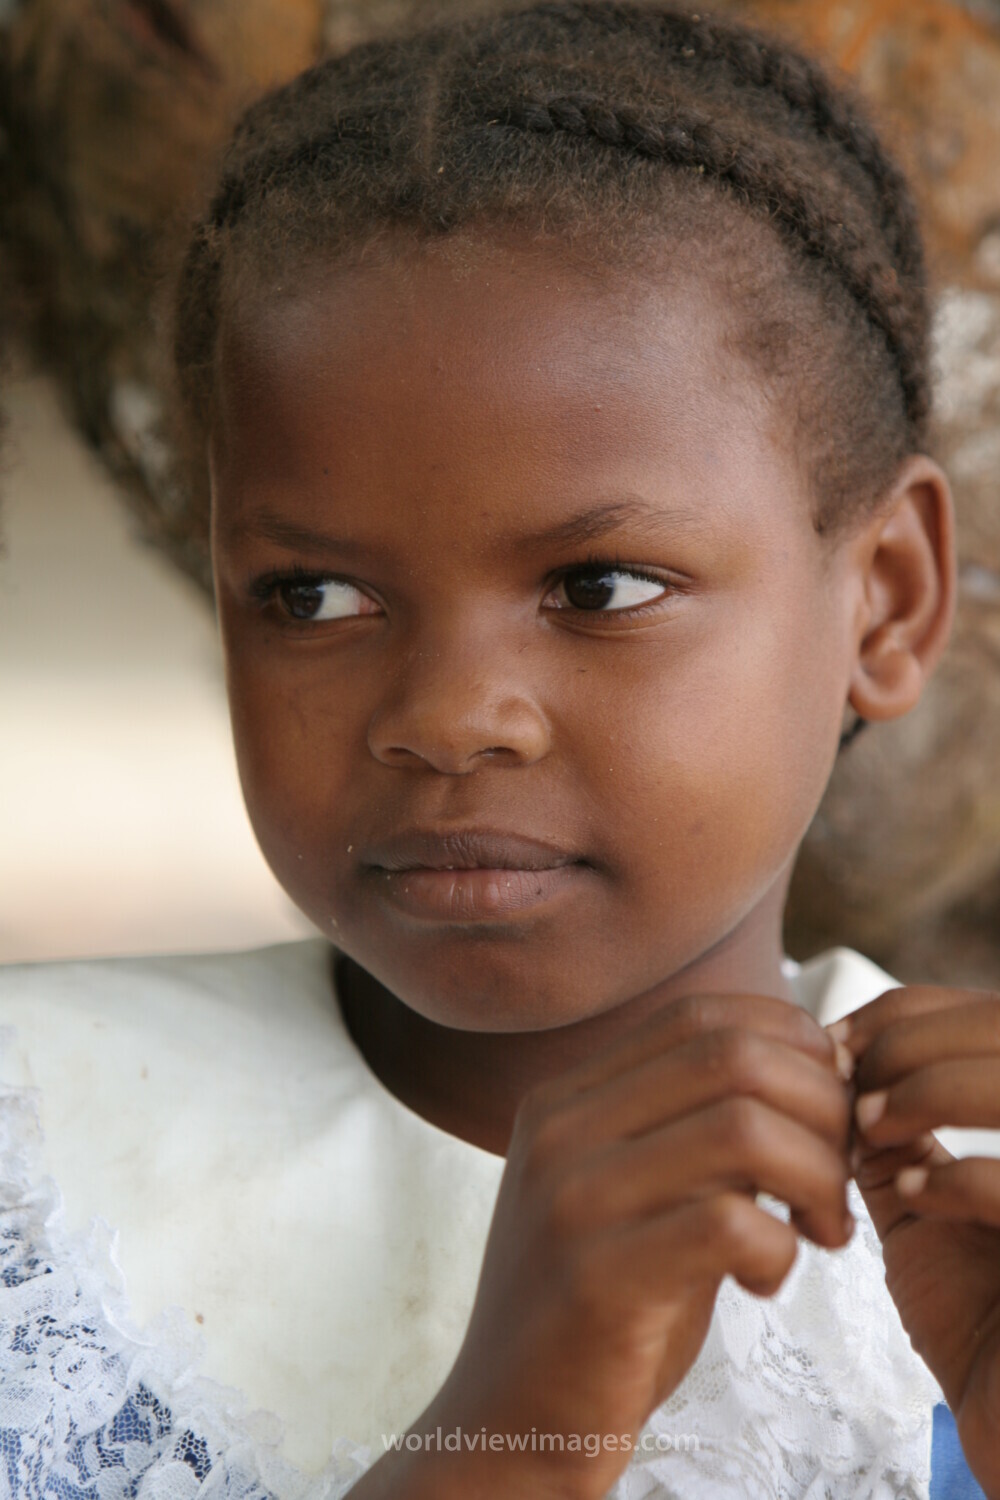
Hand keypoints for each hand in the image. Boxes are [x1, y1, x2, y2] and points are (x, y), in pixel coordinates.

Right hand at [411, 994, 850, 1499]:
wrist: (509, 1423)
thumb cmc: (601, 1306)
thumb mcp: (632, 1191)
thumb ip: (692, 1127)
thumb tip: (816, 1070)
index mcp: (565, 1098)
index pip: (701, 1015)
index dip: (789, 1046)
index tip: (826, 1111)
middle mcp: (560, 1130)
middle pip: (731, 1057)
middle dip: (821, 1110)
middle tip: (837, 1180)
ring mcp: (571, 1199)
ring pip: (743, 1129)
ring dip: (816, 1177)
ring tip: (819, 1229)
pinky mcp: (596, 1278)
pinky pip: (730, 1223)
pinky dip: (780, 1249)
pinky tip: (763, 1280)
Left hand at [834, 986, 999, 1499]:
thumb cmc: (981, 1322)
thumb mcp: (929, 1209)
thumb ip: (896, 1136)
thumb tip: (838, 1064)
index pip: (991, 1012)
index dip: (910, 1014)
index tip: (836, 1042)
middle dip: (912, 1042)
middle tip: (846, 1080)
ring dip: (932, 1089)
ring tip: (869, 1127)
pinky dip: (957, 1177)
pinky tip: (911, 1194)